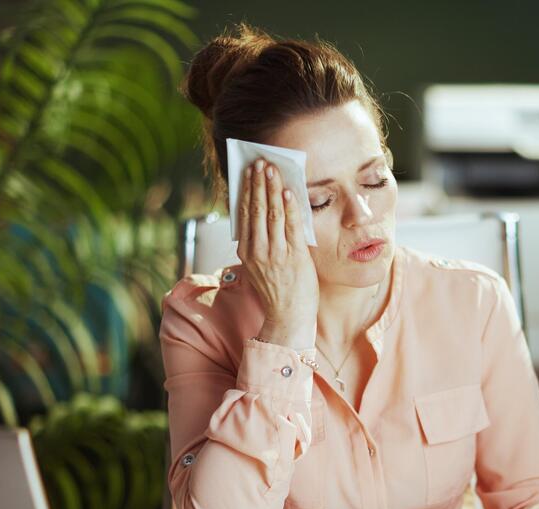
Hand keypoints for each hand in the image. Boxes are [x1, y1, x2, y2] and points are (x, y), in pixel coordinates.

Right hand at [236, 160, 317, 348]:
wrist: (289, 316)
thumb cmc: (278, 290)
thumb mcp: (260, 265)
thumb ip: (260, 242)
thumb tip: (263, 214)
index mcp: (246, 251)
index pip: (244, 214)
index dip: (247, 190)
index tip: (248, 172)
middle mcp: (257, 250)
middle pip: (256, 209)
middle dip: (258, 183)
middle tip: (260, 162)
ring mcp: (275, 253)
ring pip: (272, 213)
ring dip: (272, 188)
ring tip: (272, 169)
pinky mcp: (294, 256)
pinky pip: (291, 226)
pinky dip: (289, 207)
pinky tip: (288, 191)